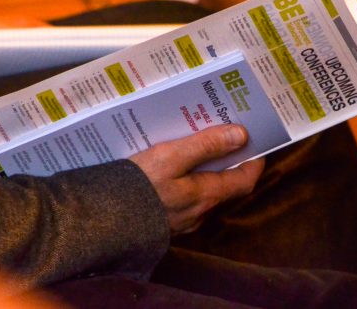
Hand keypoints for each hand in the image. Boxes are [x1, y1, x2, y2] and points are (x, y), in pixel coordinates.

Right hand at [129, 124, 264, 234]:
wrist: (100, 220)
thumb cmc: (137, 186)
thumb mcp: (171, 157)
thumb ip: (206, 145)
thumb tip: (240, 135)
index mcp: (206, 196)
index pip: (245, 180)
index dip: (254, 161)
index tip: (256, 143)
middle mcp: (199, 212)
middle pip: (225, 186)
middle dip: (228, 163)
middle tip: (225, 137)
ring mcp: (181, 220)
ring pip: (203, 193)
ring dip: (206, 172)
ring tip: (198, 147)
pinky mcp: (163, 222)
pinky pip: (184, 199)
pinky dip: (186, 182)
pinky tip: (172, 169)